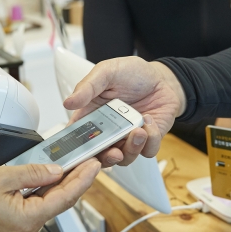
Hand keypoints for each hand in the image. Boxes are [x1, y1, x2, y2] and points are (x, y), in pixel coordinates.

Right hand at [0, 160, 100, 231]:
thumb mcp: (2, 177)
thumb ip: (33, 173)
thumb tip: (55, 170)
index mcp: (28, 218)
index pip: (65, 197)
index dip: (83, 179)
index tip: (94, 164)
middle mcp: (31, 227)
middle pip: (62, 201)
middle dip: (78, 179)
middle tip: (91, 160)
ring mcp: (26, 227)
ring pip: (53, 202)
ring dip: (65, 184)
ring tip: (77, 165)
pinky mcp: (21, 223)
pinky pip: (42, 205)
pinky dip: (50, 190)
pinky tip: (55, 177)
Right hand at [63, 57, 185, 165]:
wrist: (162, 78)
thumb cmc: (132, 73)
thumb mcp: (107, 72)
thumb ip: (88, 87)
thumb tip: (68, 102)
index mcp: (91, 116)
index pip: (77, 140)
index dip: (76, 151)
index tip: (81, 154)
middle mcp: (108, 132)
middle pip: (100, 157)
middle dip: (106, 159)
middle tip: (114, 152)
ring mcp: (127, 138)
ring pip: (125, 159)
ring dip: (131, 149)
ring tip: (139, 131)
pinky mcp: (148, 141)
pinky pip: (147, 151)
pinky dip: (150, 140)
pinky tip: (150, 121)